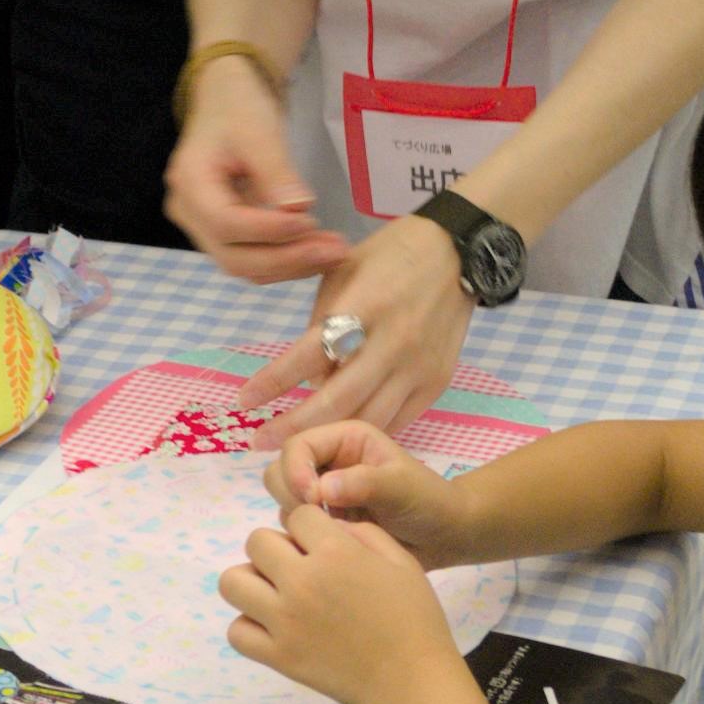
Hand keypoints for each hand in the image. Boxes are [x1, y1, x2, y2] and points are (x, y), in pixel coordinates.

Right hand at [163, 58, 348, 283]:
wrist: (227, 103)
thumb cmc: (238, 109)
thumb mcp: (259, 131)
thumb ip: (277, 171)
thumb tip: (300, 208)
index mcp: (189, 183)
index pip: (225, 222)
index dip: (268, 230)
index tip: (310, 222)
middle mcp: (189, 215)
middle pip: (234, 256)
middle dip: (287, 259)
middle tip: (336, 251)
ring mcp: (204, 229)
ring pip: (246, 265)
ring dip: (293, 265)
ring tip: (336, 253)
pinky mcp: (226, 235)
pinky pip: (254, 258)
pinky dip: (288, 260)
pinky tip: (322, 252)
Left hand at [220, 502, 467, 703]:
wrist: (410, 680)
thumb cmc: (414, 618)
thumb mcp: (401, 560)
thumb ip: (363, 533)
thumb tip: (328, 527)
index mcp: (335, 553)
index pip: (296, 516)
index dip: (310, 527)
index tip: (323, 545)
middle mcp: (301, 581)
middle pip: (256, 542)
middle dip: (277, 548)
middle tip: (298, 568)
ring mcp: (284, 620)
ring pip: (233, 582)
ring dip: (252, 582)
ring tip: (276, 595)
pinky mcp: (277, 656)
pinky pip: (237, 631)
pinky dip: (249, 627)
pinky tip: (273, 628)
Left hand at [241, 213, 471, 444]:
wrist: (459, 253)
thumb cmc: (391, 258)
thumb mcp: (344, 272)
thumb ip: (322, 323)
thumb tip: (308, 380)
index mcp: (365, 305)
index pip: (310, 353)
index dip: (273, 381)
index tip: (244, 400)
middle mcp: (394, 341)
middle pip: (337, 398)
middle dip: (295, 426)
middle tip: (261, 442)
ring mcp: (419, 366)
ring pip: (368, 419)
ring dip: (329, 439)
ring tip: (298, 450)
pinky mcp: (436, 382)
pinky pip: (397, 421)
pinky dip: (366, 432)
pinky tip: (342, 439)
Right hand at [267, 419, 466, 561]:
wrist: (443, 537)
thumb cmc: (429, 503)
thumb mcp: (402, 488)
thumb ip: (364, 483)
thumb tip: (322, 489)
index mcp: (345, 440)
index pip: (298, 444)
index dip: (296, 470)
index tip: (312, 499)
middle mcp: (328, 462)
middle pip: (280, 469)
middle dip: (291, 493)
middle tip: (318, 518)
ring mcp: (322, 492)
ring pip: (282, 499)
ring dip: (296, 516)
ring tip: (330, 532)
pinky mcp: (322, 521)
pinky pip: (294, 526)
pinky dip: (302, 536)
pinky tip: (330, 546)